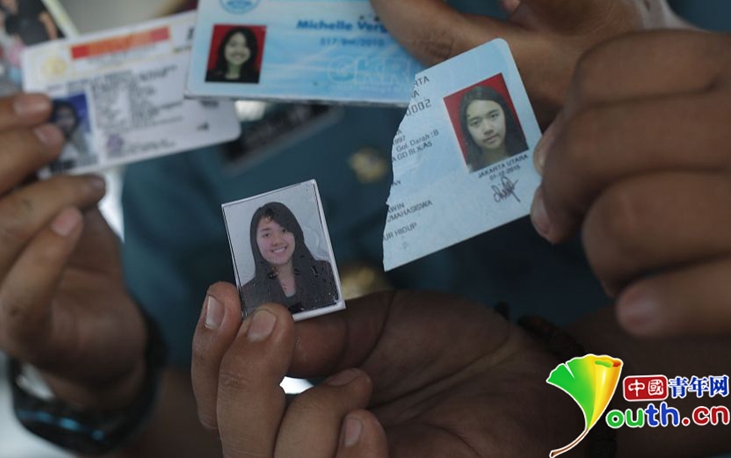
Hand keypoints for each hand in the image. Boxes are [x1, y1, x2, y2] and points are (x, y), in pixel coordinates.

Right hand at [0, 94, 145, 407]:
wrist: (99, 327)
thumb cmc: (68, 255)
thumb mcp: (50, 197)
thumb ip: (41, 164)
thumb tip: (54, 116)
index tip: (39, 103)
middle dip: (10, 151)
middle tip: (58, 135)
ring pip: (2, 229)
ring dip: (56, 192)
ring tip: (93, 184)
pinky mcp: (20, 333)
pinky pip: (25, 288)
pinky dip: (53, 248)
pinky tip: (77, 222)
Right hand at [192, 284, 583, 456]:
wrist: (527, 375)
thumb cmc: (452, 348)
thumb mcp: (374, 325)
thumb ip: (316, 334)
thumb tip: (257, 324)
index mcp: (298, 405)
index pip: (221, 401)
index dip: (209, 356)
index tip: (224, 295)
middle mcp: (310, 448)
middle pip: (233, 445)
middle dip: (241, 381)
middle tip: (276, 325)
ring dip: (304, 416)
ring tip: (359, 382)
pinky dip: (344, 454)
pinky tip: (372, 422)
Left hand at [355, 0, 687, 124]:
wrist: (638, 96)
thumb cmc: (612, 13)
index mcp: (595, 12)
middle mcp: (553, 72)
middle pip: (453, 42)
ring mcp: (519, 114)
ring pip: (433, 73)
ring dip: (394, 23)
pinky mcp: (496, 137)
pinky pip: (439, 93)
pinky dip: (413, 50)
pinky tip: (401, 18)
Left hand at [531, 30, 730, 336]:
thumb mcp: (721, 117)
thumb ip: (652, 114)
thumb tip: (547, 152)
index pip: (608, 70)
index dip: (564, 125)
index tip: (558, 169)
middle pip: (597, 144)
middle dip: (565, 196)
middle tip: (570, 228)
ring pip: (629, 218)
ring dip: (605, 258)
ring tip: (627, 275)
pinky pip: (690, 295)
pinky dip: (651, 308)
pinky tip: (643, 313)